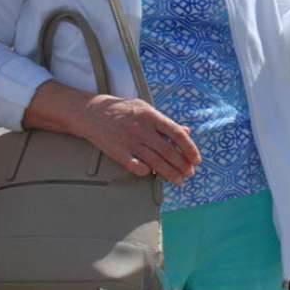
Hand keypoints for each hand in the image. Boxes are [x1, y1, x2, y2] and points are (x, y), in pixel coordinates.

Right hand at [77, 95, 201, 184]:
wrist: (92, 113)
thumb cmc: (123, 110)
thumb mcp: (146, 109)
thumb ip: (166, 122)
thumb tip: (187, 132)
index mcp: (151, 116)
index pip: (177, 133)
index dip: (190, 148)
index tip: (196, 159)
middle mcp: (142, 129)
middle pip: (168, 151)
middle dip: (182, 165)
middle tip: (189, 173)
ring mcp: (130, 141)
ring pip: (155, 162)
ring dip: (170, 173)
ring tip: (179, 180)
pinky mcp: (118, 152)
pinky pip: (136, 166)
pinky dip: (146, 172)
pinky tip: (151, 174)